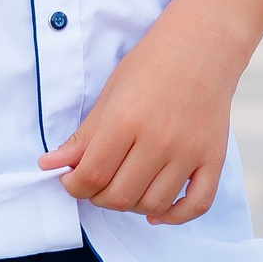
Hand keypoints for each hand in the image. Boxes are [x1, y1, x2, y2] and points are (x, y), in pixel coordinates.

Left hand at [38, 17, 240, 225]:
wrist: (202, 45)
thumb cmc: (150, 65)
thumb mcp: (109, 94)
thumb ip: (83, 136)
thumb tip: (49, 166)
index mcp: (126, 119)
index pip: (92, 175)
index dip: (74, 186)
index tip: (71, 179)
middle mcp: (159, 139)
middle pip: (120, 196)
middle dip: (98, 196)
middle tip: (96, 181)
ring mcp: (190, 151)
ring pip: (153, 204)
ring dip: (131, 205)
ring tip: (124, 186)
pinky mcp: (213, 158)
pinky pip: (196, 204)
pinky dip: (174, 216)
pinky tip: (157, 209)